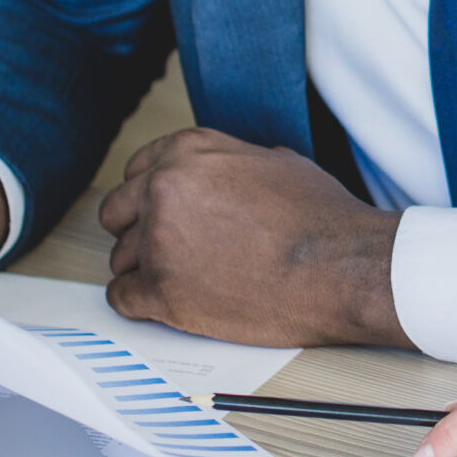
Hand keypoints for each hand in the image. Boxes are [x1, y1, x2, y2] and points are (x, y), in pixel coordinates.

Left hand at [98, 128, 406, 347]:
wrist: (340, 268)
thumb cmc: (321, 218)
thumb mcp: (277, 162)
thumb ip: (230, 162)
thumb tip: (222, 173)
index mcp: (189, 152)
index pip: (137, 169)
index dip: (150, 196)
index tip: (162, 214)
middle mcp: (164, 189)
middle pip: (116, 211)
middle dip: (138, 230)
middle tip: (170, 249)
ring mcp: (157, 241)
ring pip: (120, 257)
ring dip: (145, 270)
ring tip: (187, 281)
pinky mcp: (160, 291)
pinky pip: (121, 297)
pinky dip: (142, 304)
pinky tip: (171, 303)